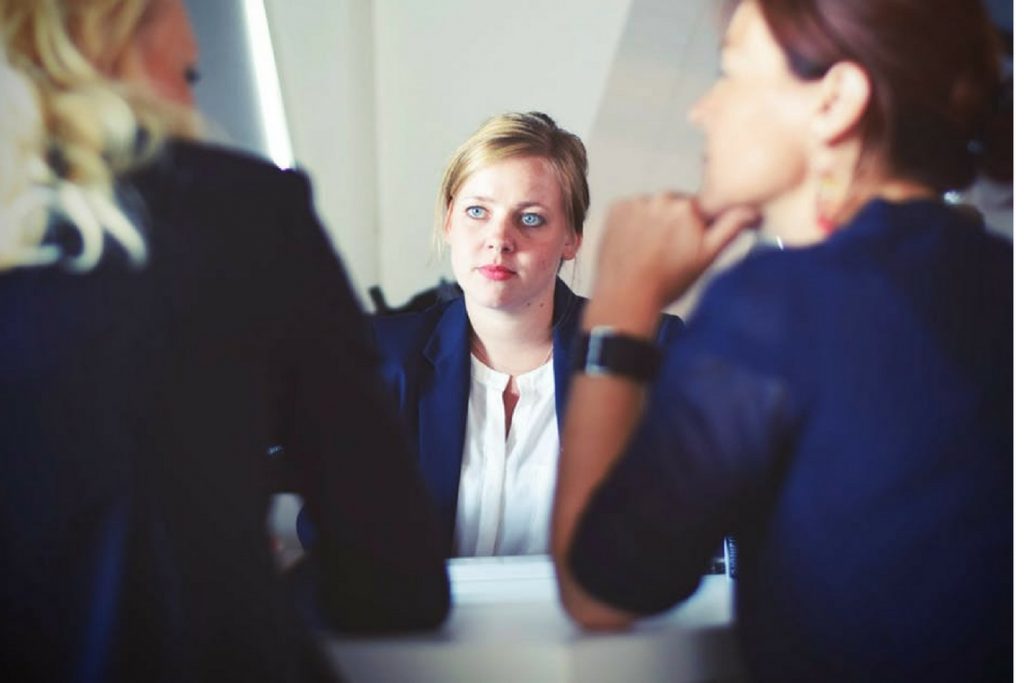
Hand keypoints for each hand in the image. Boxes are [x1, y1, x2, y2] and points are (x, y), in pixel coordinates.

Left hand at [592, 193, 756, 315]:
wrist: (626, 296)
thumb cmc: (667, 282)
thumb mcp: (707, 257)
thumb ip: (731, 227)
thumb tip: (753, 210)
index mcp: (688, 207)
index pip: (700, 208)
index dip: (696, 227)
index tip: (687, 243)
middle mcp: (662, 198)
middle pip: (674, 206)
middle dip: (674, 223)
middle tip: (667, 252)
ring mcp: (636, 202)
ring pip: (652, 207)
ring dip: (652, 222)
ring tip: (649, 251)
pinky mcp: (616, 208)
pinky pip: (630, 209)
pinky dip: (632, 222)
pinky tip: (634, 244)